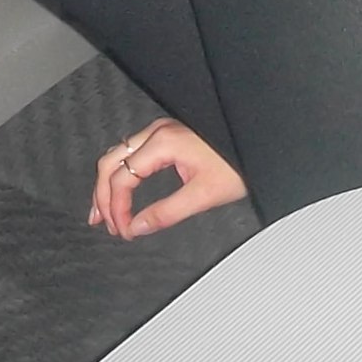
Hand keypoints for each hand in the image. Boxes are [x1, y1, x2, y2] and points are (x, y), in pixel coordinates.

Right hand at [88, 117, 246, 239]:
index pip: (122, 179)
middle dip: (102, 196)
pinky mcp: (166, 135)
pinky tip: (120, 190)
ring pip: (117, 155)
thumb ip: (166, 213)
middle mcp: (156, 132)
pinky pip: (130, 152)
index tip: (123, 231)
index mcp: (163, 143)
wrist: (258, 144)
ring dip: (108, 184)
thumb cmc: (236, 165)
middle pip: (110, 163)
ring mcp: (160, 131)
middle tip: (105, 224)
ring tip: (103, 212)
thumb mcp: (203, 195)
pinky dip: (120, 173)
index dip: (117, 209)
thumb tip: (136, 227)